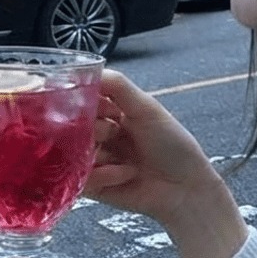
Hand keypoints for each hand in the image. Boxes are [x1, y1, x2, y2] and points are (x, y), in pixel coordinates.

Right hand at [84, 69, 248, 257]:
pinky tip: (126, 174)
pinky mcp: (91, 186)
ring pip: (71, 151)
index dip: (81, 100)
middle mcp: (99, 134)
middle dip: (91, 127)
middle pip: (72, 125)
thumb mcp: (147, 108)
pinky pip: (79, 177)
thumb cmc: (172, 144)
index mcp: (111, 113)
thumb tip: (88, 69)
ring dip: (98, 152)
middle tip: (112, 132)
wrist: (185, 188)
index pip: (81, 100)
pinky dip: (103, 175)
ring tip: (124, 158)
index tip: (86, 102)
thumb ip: (117, 86)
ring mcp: (93, 160)